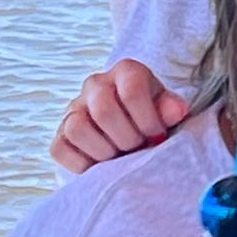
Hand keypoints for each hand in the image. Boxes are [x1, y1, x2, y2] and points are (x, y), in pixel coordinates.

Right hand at [51, 60, 188, 172]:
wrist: (133, 131)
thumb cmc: (154, 117)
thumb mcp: (168, 110)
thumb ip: (172, 109)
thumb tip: (176, 110)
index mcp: (126, 71)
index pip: (132, 91)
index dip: (147, 119)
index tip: (157, 135)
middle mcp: (95, 84)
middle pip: (103, 111)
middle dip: (126, 137)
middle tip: (138, 147)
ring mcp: (73, 108)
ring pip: (77, 129)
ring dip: (104, 151)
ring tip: (120, 156)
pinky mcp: (60, 134)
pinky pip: (60, 149)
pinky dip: (82, 163)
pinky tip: (101, 165)